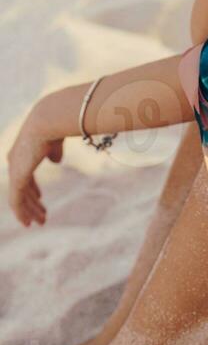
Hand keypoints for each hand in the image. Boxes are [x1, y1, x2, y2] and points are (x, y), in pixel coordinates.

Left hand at [6, 104, 63, 226]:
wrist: (48, 121)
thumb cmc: (55, 126)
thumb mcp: (55, 140)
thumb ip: (54, 151)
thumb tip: (55, 161)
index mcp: (21, 151)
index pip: (24, 175)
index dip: (33, 188)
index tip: (41, 198)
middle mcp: (14, 161)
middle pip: (22, 188)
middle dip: (32, 203)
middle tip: (41, 216)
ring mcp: (14, 170)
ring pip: (19, 198)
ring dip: (29, 211)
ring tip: (40, 222)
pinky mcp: (17, 178)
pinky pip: (16, 201)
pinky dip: (22, 213)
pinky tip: (28, 223)